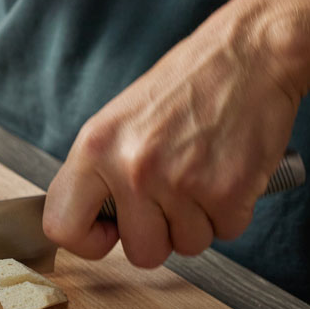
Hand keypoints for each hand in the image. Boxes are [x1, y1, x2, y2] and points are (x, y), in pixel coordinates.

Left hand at [42, 0, 299, 266]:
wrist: (247, 55)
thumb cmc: (184, 87)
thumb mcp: (117, 121)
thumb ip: (100, 172)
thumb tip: (89, 222)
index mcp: (94, 148)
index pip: (62, 226)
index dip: (88, 240)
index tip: (110, 230)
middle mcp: (131, 168)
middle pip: (140, 253)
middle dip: (160, 234)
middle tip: (172, 196)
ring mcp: (179, 182)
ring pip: (187, 246)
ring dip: (199, 221)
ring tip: (202, 174)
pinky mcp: (227, 191)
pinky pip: (226, 232)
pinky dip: (231, 211)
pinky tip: (227, 172)